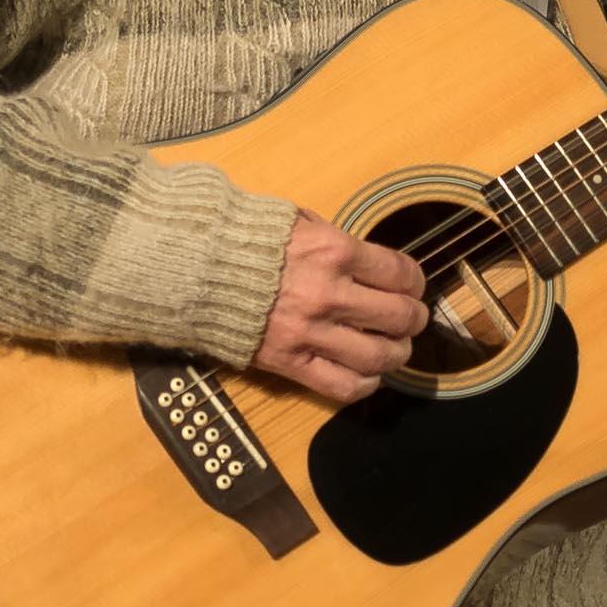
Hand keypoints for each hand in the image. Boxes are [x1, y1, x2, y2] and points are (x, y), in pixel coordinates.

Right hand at [252, 212, 427, 403]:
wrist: (191, 268)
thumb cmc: (242, 238)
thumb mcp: (297, 220)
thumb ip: (336, 241)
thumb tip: (367, 260)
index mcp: (333, 251)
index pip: (399, 273)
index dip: (415, 282)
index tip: (413, 286)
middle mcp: (328, 294)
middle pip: (399, 317)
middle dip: (414, 319)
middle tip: (412, 319)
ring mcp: (310, 332)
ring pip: (379, 355)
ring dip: (397, 354)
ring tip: (395, 349)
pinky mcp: (289, 363)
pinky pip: (343, 385)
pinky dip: (365, 383)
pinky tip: (367, 374)